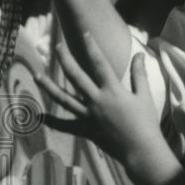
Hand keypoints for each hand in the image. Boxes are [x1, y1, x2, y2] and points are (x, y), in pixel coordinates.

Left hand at [37, 34, 173, 184]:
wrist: (141, 151)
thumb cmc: (146, 123)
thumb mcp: (144, 96)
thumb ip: (139, 74)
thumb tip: (140, 54)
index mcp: (113, 90)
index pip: (99, 63)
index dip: (92, 46)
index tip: (85, 33)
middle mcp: (97, 101)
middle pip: (76, 76)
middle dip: (66, 59)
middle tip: (58, 46)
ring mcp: (88, 116)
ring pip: (64, 98)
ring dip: (49, 86)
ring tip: (38, 75)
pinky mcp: (85, 130)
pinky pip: (65, 125)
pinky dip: (51, 122)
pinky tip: (39, 116)